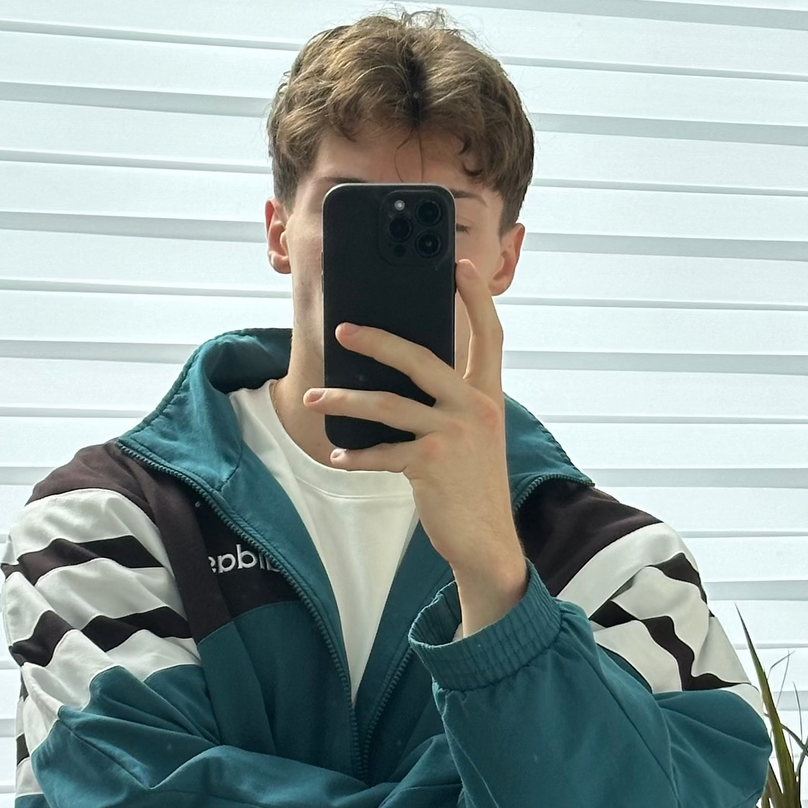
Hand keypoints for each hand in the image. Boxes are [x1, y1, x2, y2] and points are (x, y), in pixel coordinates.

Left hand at [302, 259, 528, 635]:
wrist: (487, 542)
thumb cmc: (473, 486)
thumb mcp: (474, 437)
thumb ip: (451, 405)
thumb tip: (400, 378)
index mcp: (489, 397)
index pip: (490, 335)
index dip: (477, 298)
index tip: (460, 265)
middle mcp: (476, 409)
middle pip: (422, 358)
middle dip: (377, 340)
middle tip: (342, 330)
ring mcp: (455, 435)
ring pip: (388, 404)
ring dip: (346, 400)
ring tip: (317, 398)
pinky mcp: (432, 465)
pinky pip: (382, 452)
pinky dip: (356, 454)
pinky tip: (337, 455)